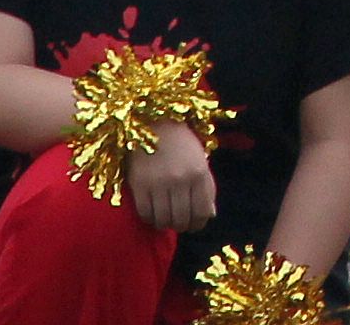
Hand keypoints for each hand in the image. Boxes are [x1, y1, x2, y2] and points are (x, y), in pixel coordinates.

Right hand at [126, 120, 214, 237]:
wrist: (154, 123)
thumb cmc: (181, 143)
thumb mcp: (200, 161)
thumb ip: (206, 188)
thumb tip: (209, 215)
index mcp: (199, 173)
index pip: (202, 212)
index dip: (199, 224)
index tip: (194, 225)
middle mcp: (180, 179)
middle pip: (182, 219)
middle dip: (182, 226)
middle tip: (179, 223)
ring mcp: (159, 183)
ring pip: (163, 220)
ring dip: (165, 224)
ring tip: (166, 218)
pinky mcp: (139, 184)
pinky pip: (145, 213)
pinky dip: (150, 218)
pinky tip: (153, 212)